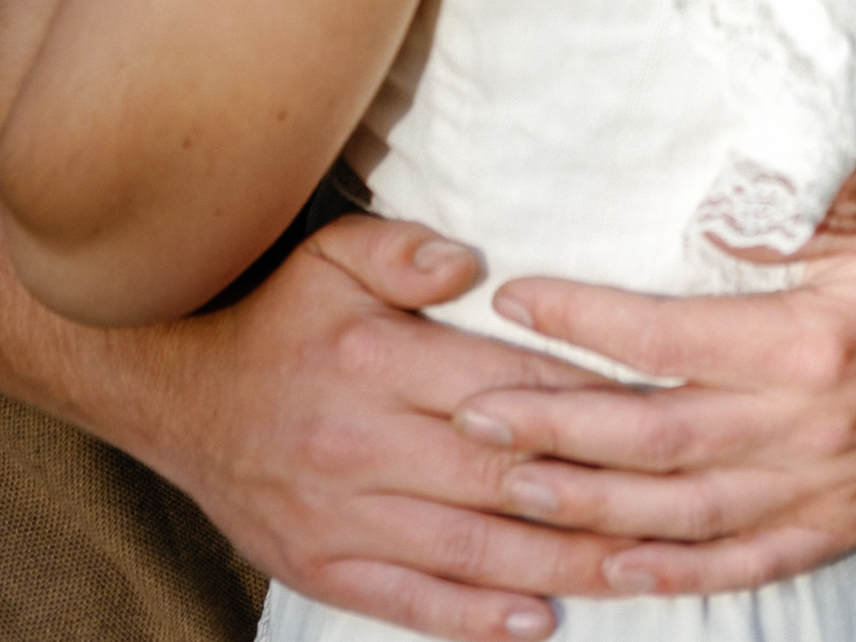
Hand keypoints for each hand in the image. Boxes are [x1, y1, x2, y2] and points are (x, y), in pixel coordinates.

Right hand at [121, 218, 624, 641]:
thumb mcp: (330, 256)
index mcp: (377, 361)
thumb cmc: (274, 317)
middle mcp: (364, 444)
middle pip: (506, 480)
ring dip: (561, 566)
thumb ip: (402, 251)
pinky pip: (413, 603)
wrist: (177, 394)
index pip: (509, 386)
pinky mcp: (324, 565)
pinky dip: (478, 619)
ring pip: (474, 551)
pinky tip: (538, 620)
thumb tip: (472, 263)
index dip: (588, 400)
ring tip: (637, 571)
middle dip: (598, 496)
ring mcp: (344, 516)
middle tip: (678, 507)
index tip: (657, 411)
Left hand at [445, 165, 855, 598]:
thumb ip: (791, 197)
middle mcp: (809, 426)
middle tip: (471, 416)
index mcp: (809, 341)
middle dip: (555, 430)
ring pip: (686, 512)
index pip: (666, 339)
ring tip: (511, 489)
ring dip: (591, 506)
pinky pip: (750, 559)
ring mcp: (825, 483)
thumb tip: (702, 194)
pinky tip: (617, 569)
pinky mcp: (843, 517)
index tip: (512, 301)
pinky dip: (680, 570)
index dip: (582, 321)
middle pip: (655, 440)